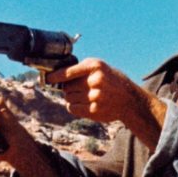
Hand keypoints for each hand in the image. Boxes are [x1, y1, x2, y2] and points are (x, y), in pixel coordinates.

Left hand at [46, 58, 166, 150]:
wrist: (130, 100)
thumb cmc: (112, 81)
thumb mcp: (102, 68)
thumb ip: (83, 69)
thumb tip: (57, 75)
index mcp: (96, 66)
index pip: (68, 72)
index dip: (55, 76)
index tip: (47, 78)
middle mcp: (95, 80)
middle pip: (66, 87)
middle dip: (69, 88)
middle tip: (79, 89)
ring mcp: (95, 96)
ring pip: (68, 98)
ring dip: (72, 98)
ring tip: (85, 96)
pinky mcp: (95, 110)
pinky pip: (73, 108)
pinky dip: (75, 107)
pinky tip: (85, 104)